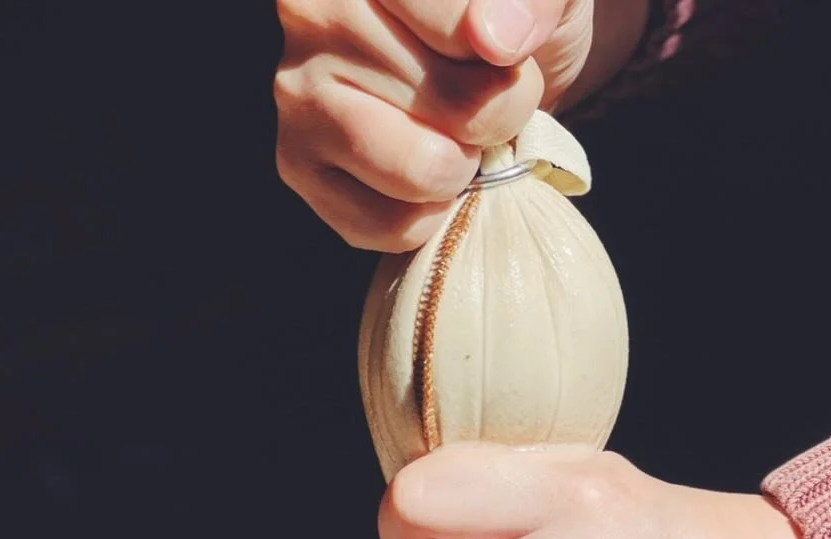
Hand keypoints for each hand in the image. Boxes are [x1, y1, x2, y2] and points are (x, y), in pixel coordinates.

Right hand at [274, 0, 645, 252]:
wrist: (485, 67)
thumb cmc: (511, 18)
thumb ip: (533, 0)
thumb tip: (493, 41)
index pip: (462, 32)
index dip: (508, 67)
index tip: (509, 57)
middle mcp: (314, 10)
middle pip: (452, 106)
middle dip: (493, 120)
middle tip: (483, 103)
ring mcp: (298, 91)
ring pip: (420, 170)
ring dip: (462, 171)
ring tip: (457, 140)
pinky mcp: (298, 164)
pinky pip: (390, 224)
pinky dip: (428, 217)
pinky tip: (425, 178)